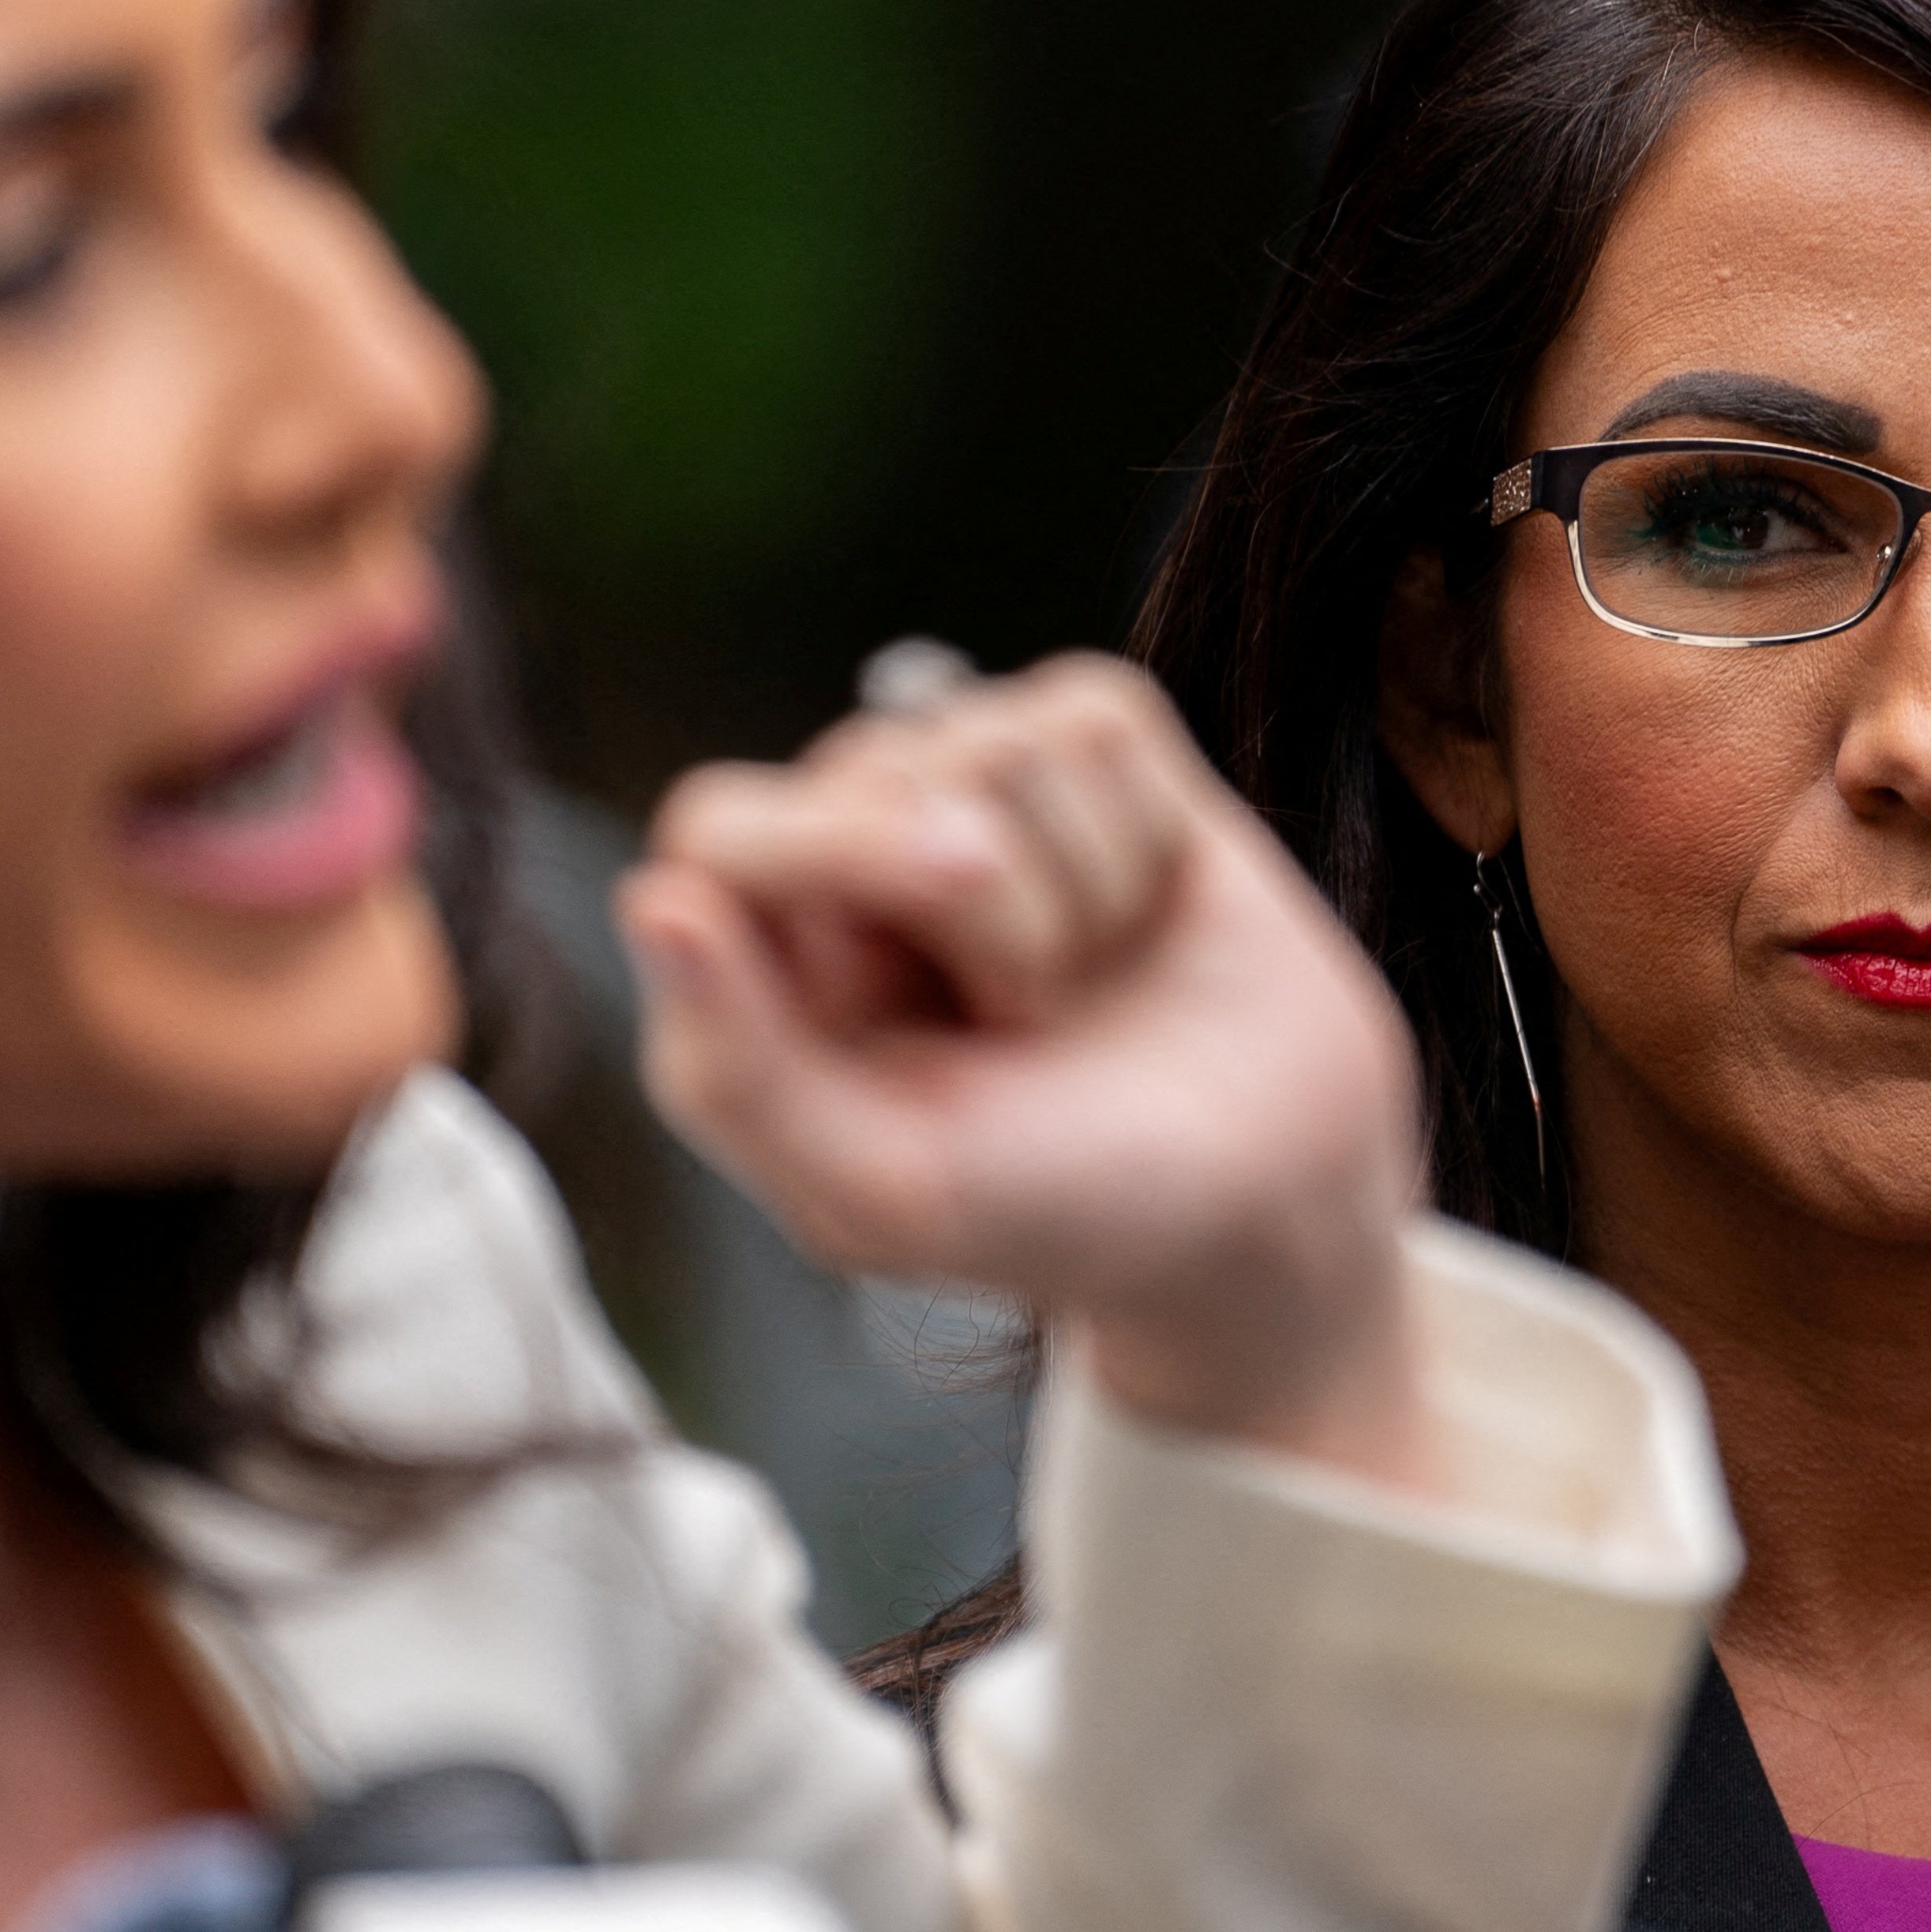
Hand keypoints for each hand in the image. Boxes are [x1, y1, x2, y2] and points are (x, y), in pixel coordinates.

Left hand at [615, 653, 1434, 1486]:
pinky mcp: (1096, 766)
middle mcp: (853, 872)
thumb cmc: (1067, 1215)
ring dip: (1077, 886)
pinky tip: (1145, 914)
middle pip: (873, 770)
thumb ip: (745, 1072)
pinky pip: (1093, 716)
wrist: (1274, 1204)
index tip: (946, 897)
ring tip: (1091, 986)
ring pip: (997, 738)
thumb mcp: (893, 1190)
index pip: (722, 832)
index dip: (824, 848)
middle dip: (986, 904)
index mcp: (771, 979)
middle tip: (1036, 1018)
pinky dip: (1145, 826)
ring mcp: (977, 804)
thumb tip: (656, 902)